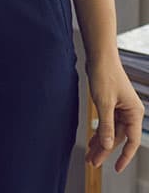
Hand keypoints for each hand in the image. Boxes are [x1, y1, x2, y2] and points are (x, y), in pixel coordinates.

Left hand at [86, 57, 143, 172]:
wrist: (99, 56)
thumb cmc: (104, 74)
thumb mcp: (104, 103)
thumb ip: (106, 126)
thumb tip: (108, 146)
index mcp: (135, 114)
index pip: (132, 141)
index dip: (125, 157)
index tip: (115, 168)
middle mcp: (130, 113)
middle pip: (119, 138)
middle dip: (105, 151)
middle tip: (92, 162)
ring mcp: (121, 109)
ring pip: (111, 132)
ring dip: (101, 143)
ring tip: (89, 155)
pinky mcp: (111, 104)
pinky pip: (107, 123)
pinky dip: (99, 132)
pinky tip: (92, 141)